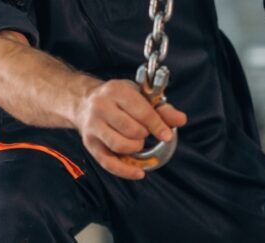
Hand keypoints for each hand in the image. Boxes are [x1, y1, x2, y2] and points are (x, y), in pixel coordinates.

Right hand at [72, 79, 186, 179]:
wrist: (83, 101)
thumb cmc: (116, 99)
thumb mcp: (138, 95)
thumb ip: (161, 108)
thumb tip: (181, 119)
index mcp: (116, 90)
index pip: (142, 112)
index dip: (158, 126)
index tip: (166, 135)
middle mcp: (101, 107)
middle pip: (132, 130)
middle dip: (144, 135)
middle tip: (143, 131)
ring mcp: (93, 126)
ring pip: (121, 146)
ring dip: (135, 148)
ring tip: (136, 142)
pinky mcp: (89, 143)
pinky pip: (108, 163)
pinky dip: (125, 171)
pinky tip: (139, 172)